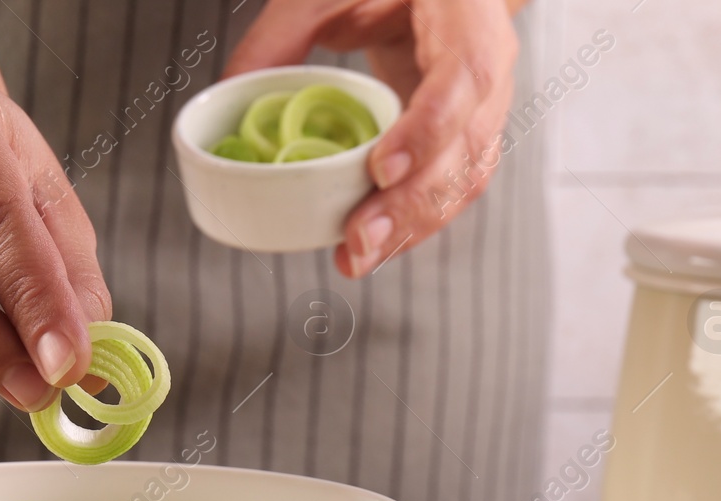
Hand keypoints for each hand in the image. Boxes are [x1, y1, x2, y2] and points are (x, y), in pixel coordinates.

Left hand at [224, 0, 517, 276]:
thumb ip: (284, 32)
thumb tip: (230, 88)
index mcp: (465, 13)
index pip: (466, 75)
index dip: (428, 129)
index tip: (381, 169)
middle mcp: (491, 61)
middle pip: (469, 145)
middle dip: (412, 203)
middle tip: (358, 240)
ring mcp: (488, 103)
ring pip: (468, 177)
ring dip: (413, 226)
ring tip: (358, 256)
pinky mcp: (471, 135)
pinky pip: (455, 187)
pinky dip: (417, 222)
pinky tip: (376, 245)